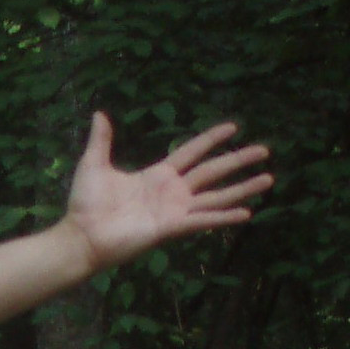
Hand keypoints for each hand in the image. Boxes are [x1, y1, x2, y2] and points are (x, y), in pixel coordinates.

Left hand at [63, 112, 271, 271]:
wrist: (81, 235)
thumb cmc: (86, 204)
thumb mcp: (94, 164)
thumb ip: (101, 140)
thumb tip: (99, 113)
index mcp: (157, 175)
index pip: (191, 152)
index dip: (211, 139)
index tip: (233, 126)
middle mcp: (171, 191)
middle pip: (212, 171)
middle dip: (238, 160)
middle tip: (265, 150)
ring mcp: (174, 210)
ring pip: (217, 196)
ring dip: (243, 188)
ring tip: (269, 179)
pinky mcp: (171, 227)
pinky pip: (203, 220)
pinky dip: (224, 216)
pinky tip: (246, 212)